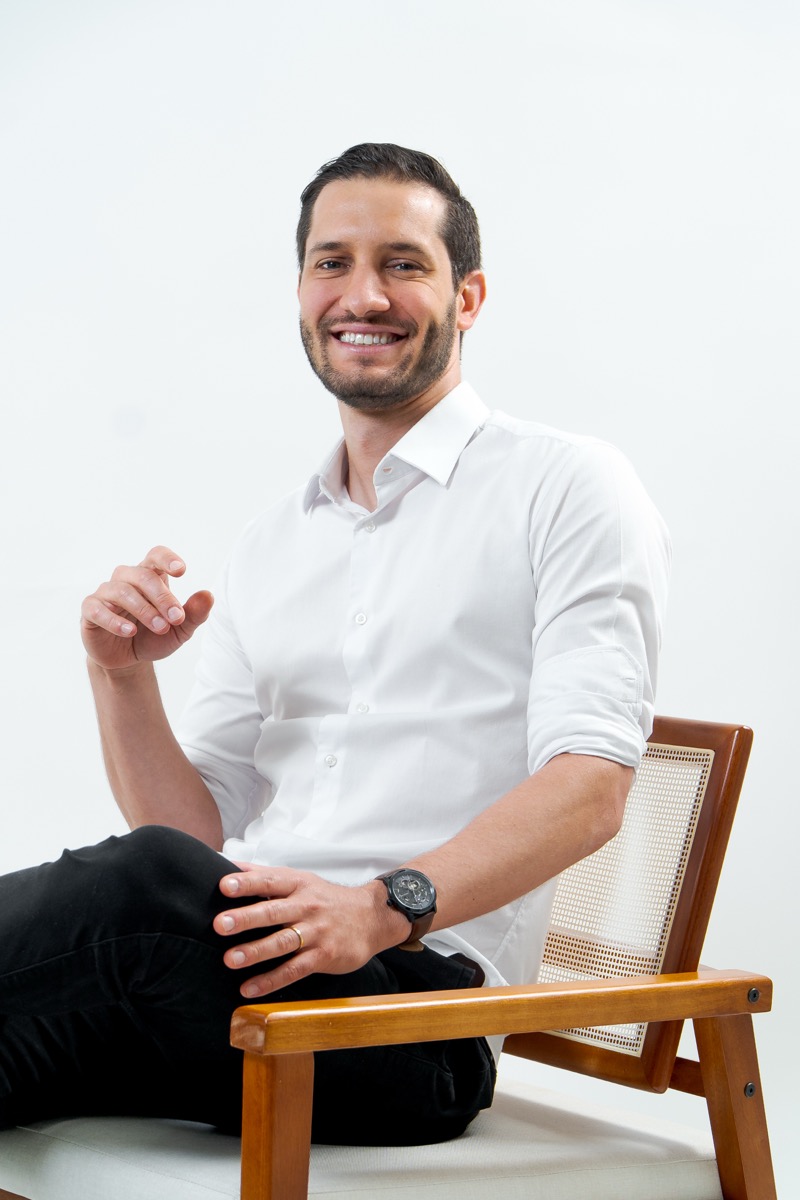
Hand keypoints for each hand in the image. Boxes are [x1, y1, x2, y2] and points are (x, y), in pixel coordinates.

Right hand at [80, 545, 213, 672]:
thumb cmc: (154, 637)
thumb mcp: (180, 630)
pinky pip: (98, 609)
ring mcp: (106, 593)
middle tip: (177, 619)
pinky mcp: (90, 611)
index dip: (167, 559)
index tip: (181, 571)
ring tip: (160, 628)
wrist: (128, 660)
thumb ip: (194, 614)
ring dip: (144, 610)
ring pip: (122, 590)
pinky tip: (129, 632)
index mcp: (150, 577)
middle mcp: (126, 579)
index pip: (156, 556)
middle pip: (143, 575)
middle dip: (163, 597)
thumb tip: (208, 595)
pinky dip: (114, 620)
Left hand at [213, 864, 409, 998]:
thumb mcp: (301, 880)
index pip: (271, 880)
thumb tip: (228, 864)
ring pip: (283, 942)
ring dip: (256, 951)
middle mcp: (307, 906)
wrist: (372, 917)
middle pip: (274, 911)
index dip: (248, 882)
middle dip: (247, 917)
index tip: (224, 885)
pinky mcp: (325, 956)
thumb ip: (265, 875)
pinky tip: (249, 988)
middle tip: (221, 924)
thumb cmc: (326, 899)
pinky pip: (295, 969)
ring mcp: (317, 932)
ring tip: (230, 959)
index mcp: (298, 884)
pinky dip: (271, 980)